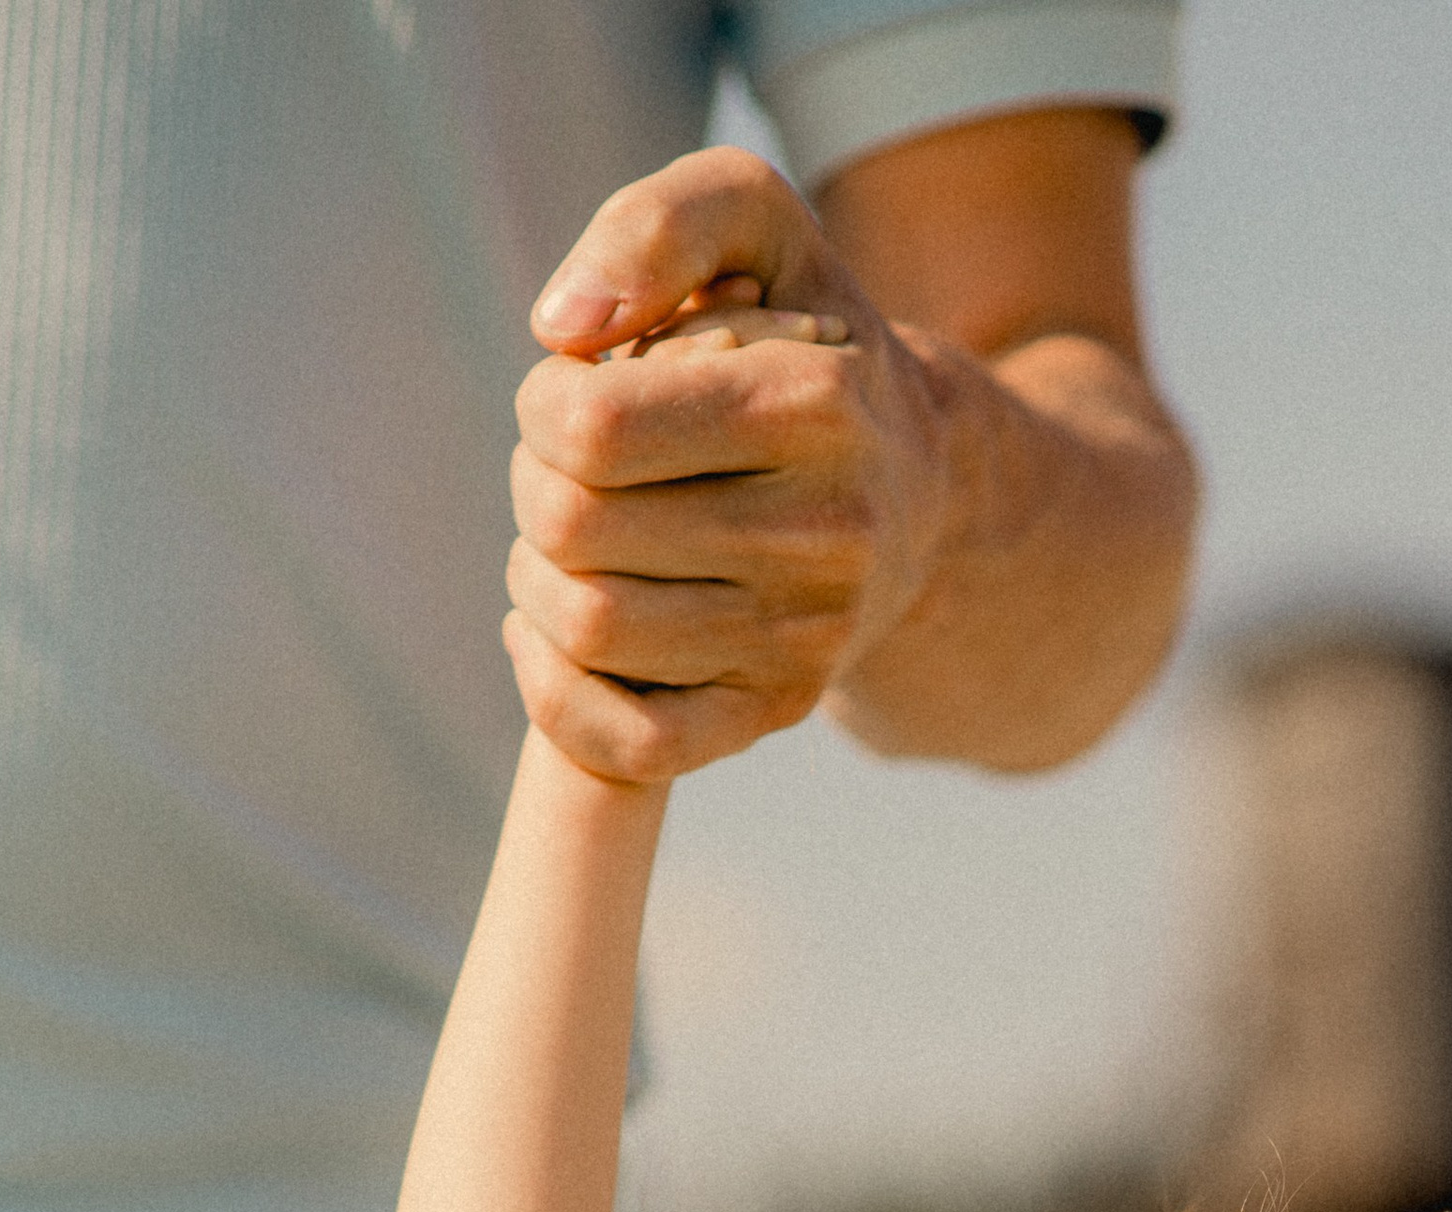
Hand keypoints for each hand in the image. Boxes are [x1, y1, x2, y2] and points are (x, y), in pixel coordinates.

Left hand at [505, 149, 948, 785]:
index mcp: (813, 405)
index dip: (545, 405)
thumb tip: (562, 329)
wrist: (917, 490)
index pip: (591, 426)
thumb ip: (657, 226)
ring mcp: (806, 639)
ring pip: (587, 631)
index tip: (572, 394)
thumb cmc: (802, 345)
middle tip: (563, 469)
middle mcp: (824, 532)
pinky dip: (554, 694)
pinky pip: (630, 744)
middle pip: (572, 528)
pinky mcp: (776, 711)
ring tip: (568, 539)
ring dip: (535, 580)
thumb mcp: (757, 230)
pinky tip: (546, 635)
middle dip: (534, 486)